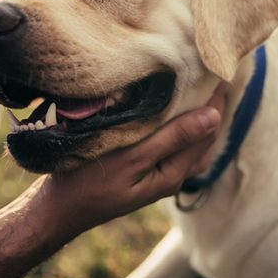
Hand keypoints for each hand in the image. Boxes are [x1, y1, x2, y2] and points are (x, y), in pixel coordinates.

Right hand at [34, 84, 226, 238]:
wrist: (59, 209)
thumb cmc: (90, 182)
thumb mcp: (133, 158)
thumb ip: (174, 138)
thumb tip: (215, 117)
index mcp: (174, 172)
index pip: (208, 129)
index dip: (216, 99)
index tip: (218, 68)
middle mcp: (172, 174)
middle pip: (202, 134)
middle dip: (209, 104)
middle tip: (209, 69)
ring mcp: (157, 173)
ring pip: (187, 138)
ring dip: (193, 113)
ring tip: (194, 83)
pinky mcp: (143, 169)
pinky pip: (170, 142)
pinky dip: (176, 123)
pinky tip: (167, 108)